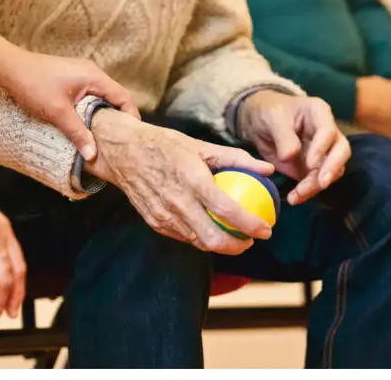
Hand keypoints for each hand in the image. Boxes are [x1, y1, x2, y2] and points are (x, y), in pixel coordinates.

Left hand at [1, 52, 140, 160]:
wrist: (9, 68)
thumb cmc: (33, 84)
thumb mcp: (58, 112)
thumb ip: (77, 133)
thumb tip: (92, 154)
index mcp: (94, 77)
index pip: (123, 97)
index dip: (131, 116)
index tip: (132, 136)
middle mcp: (91, 73)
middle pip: (114, 97)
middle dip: (118, 118)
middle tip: (119, 140)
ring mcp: (81, 75)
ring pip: (101, 98)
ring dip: (103, 115)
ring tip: (104, 136)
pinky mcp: (70, 79)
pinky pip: (89, 96)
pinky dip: (91, 110)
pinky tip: (85, 125)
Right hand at [85, 109, 273, 254]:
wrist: (122, 152)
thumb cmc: (165, 145)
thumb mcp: (200, 145)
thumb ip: (236, 158)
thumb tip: (268, 169)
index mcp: (192, 179)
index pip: (226, 209)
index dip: (250, 224)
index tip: (266, 229)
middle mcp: (177, 201)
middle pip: (213, 238)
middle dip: (238, 246)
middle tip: (251, 240)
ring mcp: (163, 215)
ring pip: (198, 242)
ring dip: (220, 245)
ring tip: (235, 237)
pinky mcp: (155, 222)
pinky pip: (183, 237)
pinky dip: (200, 237)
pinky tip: (210, 229)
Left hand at [239, 91, 350, 205]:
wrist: (259, 123)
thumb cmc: (269, 112)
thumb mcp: (273, 118)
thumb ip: (283, 136)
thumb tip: (290, 156)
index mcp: (319, 114)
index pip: (329, 131)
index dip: (322, 148)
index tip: (310, 163)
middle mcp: (327, 133)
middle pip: (341, 151)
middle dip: (332, 169)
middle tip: (321, 184)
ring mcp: (323, 152)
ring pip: (331, 171)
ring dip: (317, 185)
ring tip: (298, 195)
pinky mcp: (313, 168)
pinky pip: (316, 182)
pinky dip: (307, 192)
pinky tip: (294, 198)